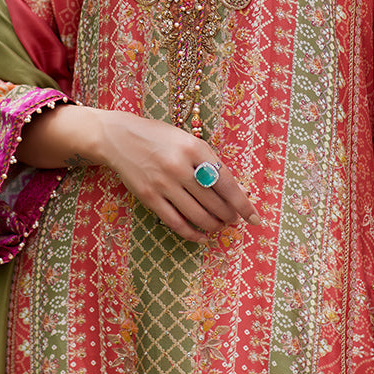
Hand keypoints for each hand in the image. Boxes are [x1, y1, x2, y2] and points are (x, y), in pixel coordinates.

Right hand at [17, 103, 257, 241]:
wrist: (118, 137)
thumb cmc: (158, 137)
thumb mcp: (186, 139)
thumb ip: (207, 161)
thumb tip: (232, 191)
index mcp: (195, 148)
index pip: (227, 183)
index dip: (243, 204)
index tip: (255, 218)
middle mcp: (180, 166)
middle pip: (215, 202)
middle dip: (229, 216)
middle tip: (233, 220)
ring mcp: (164, 183)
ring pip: (199, 215)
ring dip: (214, 225)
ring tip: (219, 226)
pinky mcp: (149, 197)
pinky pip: (176, 222)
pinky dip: (193, 233)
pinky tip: (201, 236)